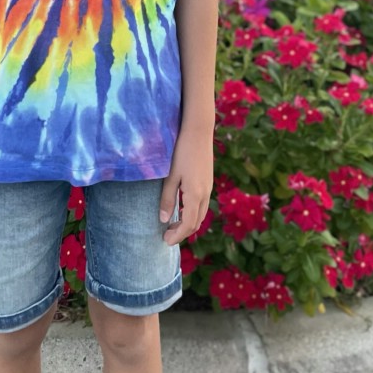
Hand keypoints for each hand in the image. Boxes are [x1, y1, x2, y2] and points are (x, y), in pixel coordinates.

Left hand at [158, 129, 212, 245]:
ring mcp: (208, 188)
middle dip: (182, 232)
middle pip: (196, 222)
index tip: (165, 241)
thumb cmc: (182, 151)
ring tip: (172, 224)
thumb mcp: (171, 175)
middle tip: (166, 235)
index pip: (188, 224)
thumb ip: (168, 198)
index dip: (177, 235)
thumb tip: (164, 220)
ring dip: (188, 223)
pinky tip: (181, 208)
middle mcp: (205, 194)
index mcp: (195, 195)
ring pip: (201, 214)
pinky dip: (192, 213)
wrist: (198, 131)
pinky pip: (202, 205)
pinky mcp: (208, 182)